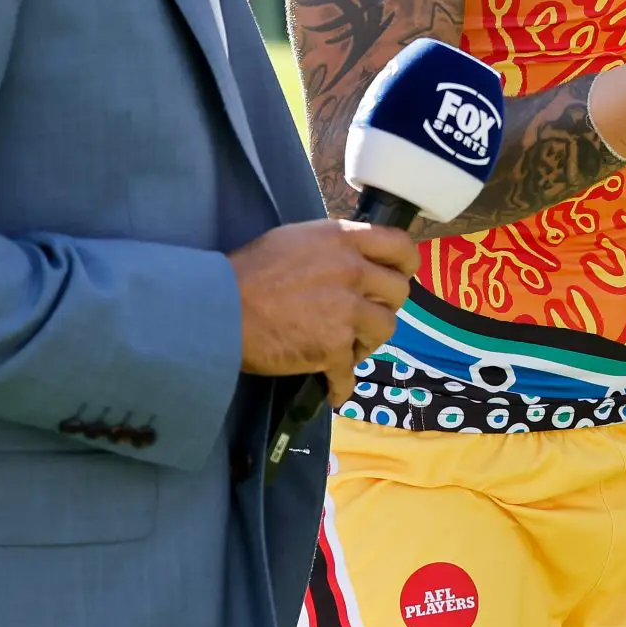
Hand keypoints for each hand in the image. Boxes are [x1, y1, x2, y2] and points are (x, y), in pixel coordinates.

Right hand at [229, 217, 414, 392]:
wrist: (219, 309)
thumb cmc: (248, 271)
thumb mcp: (295, 240)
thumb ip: (333, 248)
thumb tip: (356, 260)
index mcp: (343, 239)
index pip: (400, 246)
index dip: (406, 265)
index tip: (401, 276)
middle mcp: (351, 271)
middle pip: (397, 293)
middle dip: (384, 307)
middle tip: (365, 317)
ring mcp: (345, 310)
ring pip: (384, 331)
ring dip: (367, 342)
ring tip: (347, 349)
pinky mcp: (332, 348)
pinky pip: (350, 373)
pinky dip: (341, 385)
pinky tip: (333, 388)